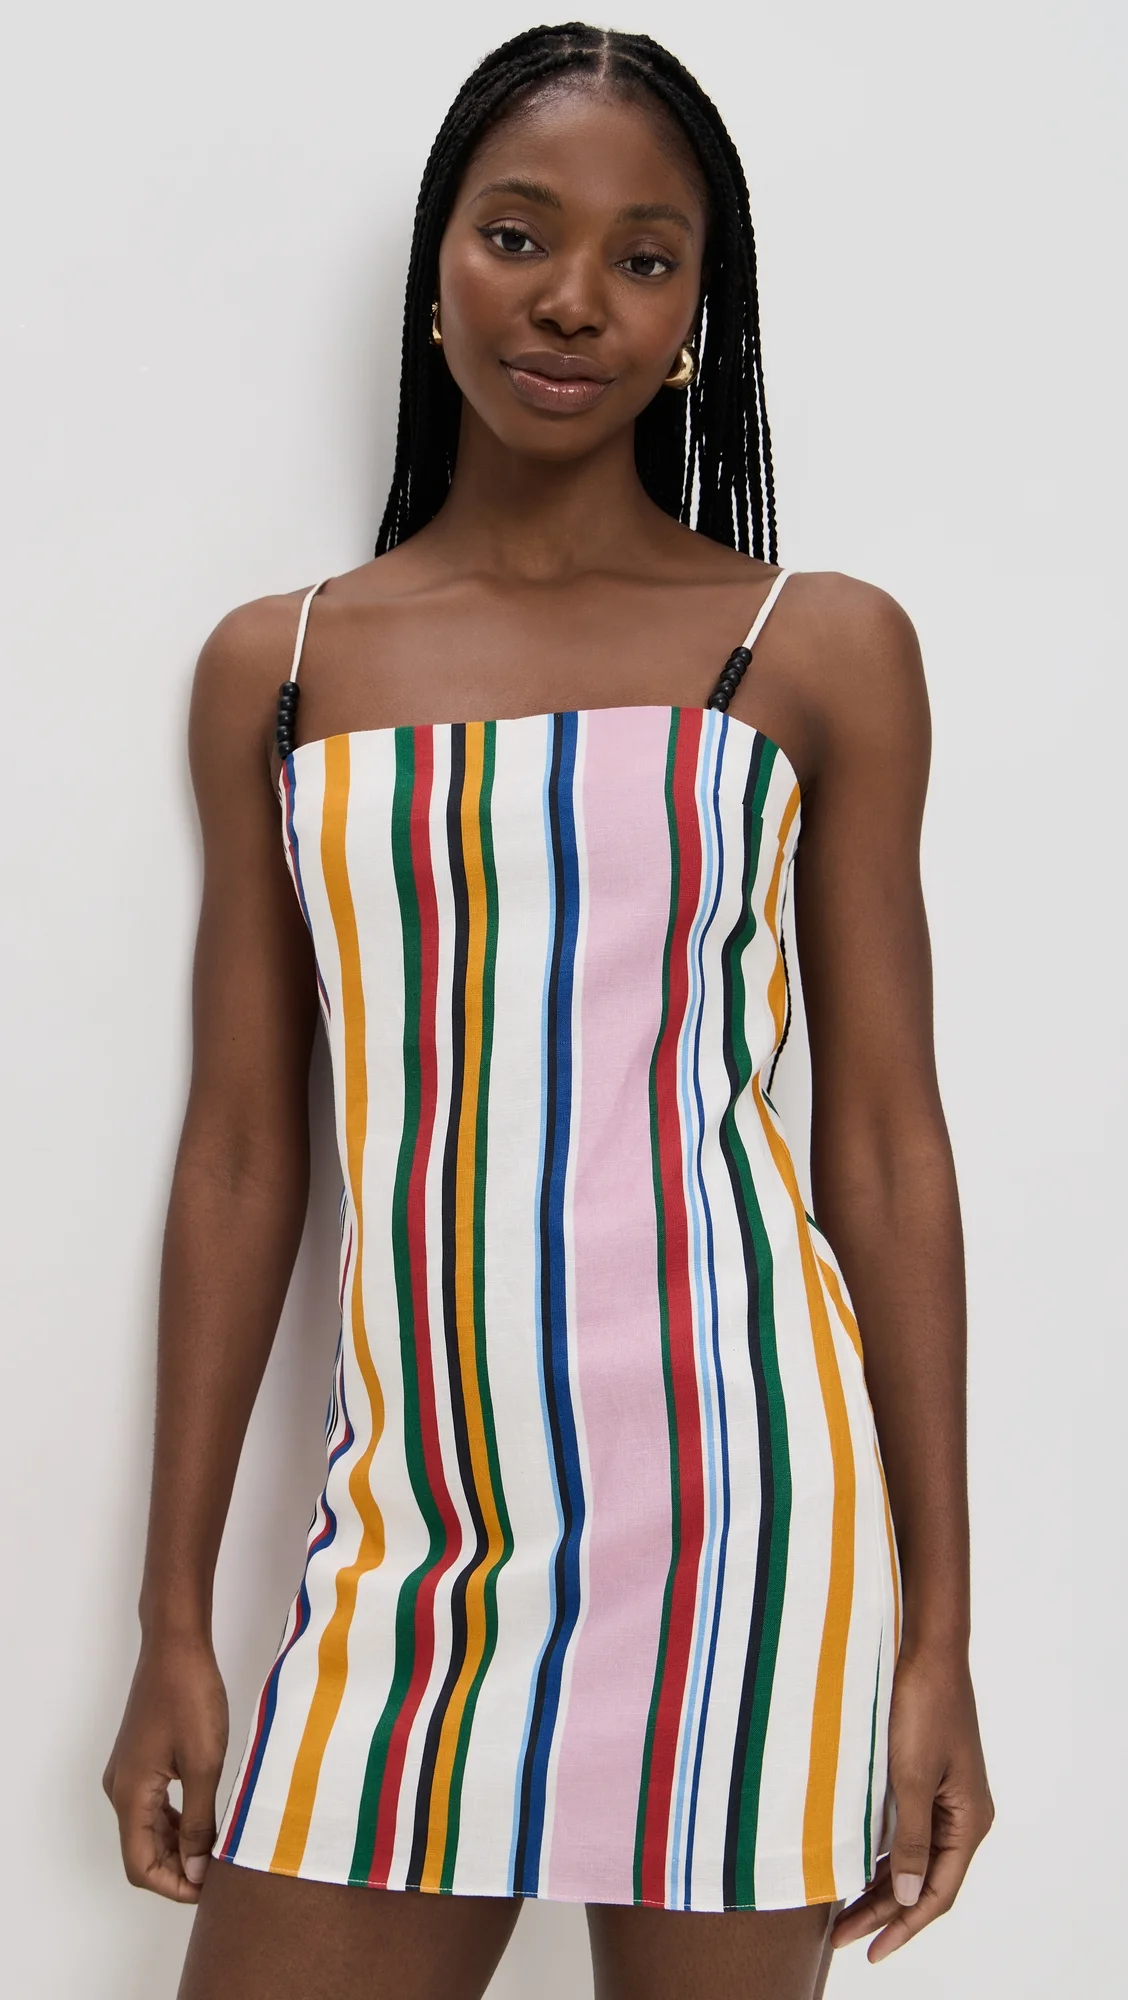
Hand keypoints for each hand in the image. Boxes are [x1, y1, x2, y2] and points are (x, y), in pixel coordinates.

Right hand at [102, 1632, 228, 1900]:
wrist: (176, 1647)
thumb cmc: (191, 1698)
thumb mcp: (203, 1764)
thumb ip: (199, 1822)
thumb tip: (197, 1871)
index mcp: (130, 1795)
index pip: (140, 1866)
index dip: (173, 1886)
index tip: (210, 1889)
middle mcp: (121, 1789)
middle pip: (141, 1851)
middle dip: (178, 1870)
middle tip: (220, 1873)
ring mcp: (129, 1773)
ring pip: (148, 1830)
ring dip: (178, 1847)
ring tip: (217, 1851)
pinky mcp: (141, 1760)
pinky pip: (153, 1806)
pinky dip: (176, 1822)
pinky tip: (204, 1820)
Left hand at [832, 1643, 992, 1961]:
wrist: (925, 1647)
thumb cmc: (922, 1706)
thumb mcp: (912, 1777)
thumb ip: (911, 1838)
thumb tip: (910, 1896)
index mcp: (969, 1821)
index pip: (938, 1893)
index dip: (904, 1926)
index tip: (870, 1950)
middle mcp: (961, 1814)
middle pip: (923, 1880)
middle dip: (883, 1911)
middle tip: (840, 1938)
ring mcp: (943, 1795)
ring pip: (910, 1856)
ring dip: (879, 1884)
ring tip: (841, 1912)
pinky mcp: (923, 1776)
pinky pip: (903, 1829)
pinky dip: (879, 1852)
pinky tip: (853, 1863)